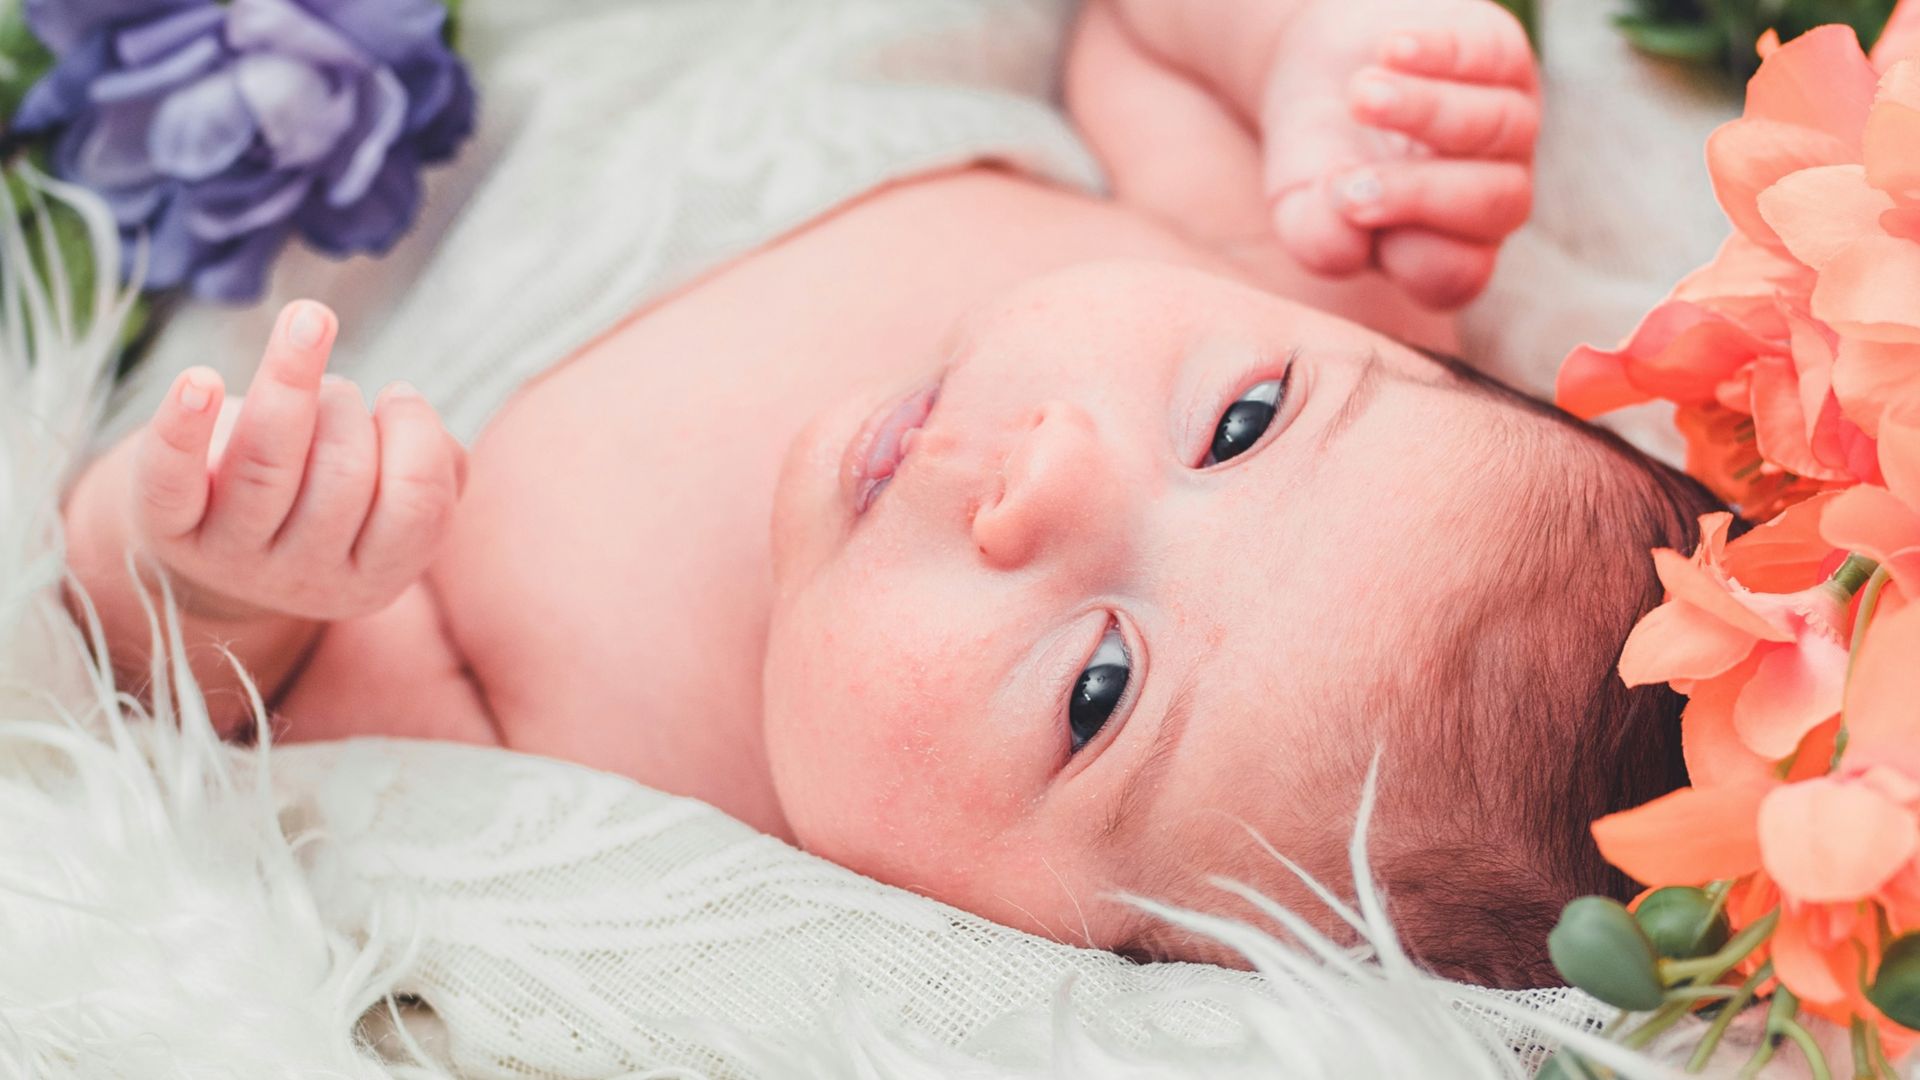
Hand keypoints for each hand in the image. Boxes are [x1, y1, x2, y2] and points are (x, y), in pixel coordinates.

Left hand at [128, 300, 466, 622]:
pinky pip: (172, 475)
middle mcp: (305, 578)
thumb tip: (413, 417)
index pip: (418, 505)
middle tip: (333, 397)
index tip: (396, 397)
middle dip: (346, 406)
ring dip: (292, 379)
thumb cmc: (320, 495)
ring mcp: (232, 556)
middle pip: (345, 474)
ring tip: (302, 338)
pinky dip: (185, 424)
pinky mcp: (166, 523)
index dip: (416, 432)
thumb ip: (435, 469)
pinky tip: (202, 381)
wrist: (212, 544)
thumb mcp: (388, 502)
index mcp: (374, 578)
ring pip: (268, 462)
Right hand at [1262, 0, 1539, 308]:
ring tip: (1360, 95)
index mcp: (1446, 250)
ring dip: (1426, 113)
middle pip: (1498, 205)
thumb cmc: (1318, 155)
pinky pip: (1493, 60)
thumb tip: (1347, 242)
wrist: (1323, 70)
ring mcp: (1508, 126)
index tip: (1346, 213)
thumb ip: (1318, 238)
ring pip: (1499, 127)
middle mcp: (1491, 194)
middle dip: (1420, 193)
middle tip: (1350, 181)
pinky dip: (1441, 57)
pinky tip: (1391, 50)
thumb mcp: (1298, 203)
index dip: (1411, 254)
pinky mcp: (1504, 57)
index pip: (1457, 273)